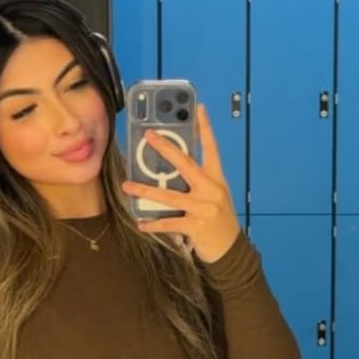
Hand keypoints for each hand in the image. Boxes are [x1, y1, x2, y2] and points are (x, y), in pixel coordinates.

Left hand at [121, 103, 240, 263]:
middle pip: (186, 164)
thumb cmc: (219, 220)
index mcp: (216, 179)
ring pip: (170, 195)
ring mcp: (203, 208)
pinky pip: (169, 223)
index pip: (211, 148)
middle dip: (166, 148)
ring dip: (146, 190)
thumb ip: (198, 182)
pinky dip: (153, 224)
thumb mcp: (214, 196)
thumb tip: (171, 170)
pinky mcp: (195, 226)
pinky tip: (141, 223)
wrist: (230, 249)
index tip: (198, 109)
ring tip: (128, 186)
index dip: (205, 128)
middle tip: (149, 136)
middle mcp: (211, 190)